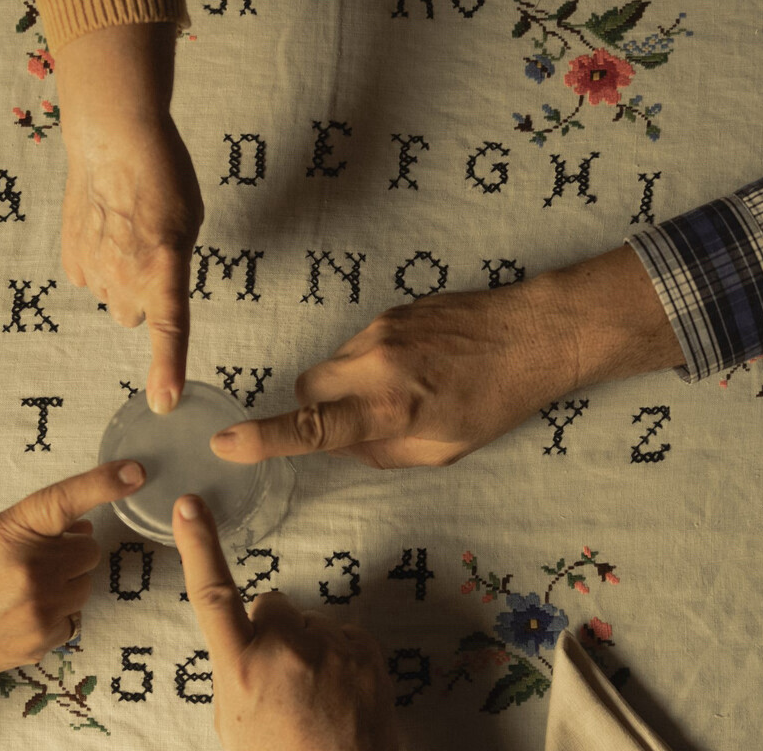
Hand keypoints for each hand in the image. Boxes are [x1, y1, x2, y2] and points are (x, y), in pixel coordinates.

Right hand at [0, 460, 145, 715]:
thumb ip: (26, 528)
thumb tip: (76, 526)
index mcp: (10, 533)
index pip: (66, 499)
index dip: (103, 483)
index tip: (135, 473)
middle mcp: (32, 570)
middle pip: (87, 550)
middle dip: (69, 551)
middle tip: (35, 558)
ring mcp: (41, 609)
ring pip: (83, 584)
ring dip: (64, 581)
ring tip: (20, 589)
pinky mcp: (44, 640)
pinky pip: (72, 616)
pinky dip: (54, 613)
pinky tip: (19, 614)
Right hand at [55, 24, 203, 413]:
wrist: (113, 137)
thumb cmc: (162, 174)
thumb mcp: (188, 224)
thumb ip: (175, 266)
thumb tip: (157, 290)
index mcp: (164, 268)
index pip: (168, 330)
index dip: (166, 370)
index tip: (164, 403)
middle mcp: (126, 276)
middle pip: (134, 315)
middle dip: (142, 296)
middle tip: (149, 254)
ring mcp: (93, 269)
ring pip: (110, 297)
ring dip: (118, 277)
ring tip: (125, 233)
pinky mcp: (70, 258)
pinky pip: (87, 278)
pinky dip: (96, 262)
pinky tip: (103, 229)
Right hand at [173, 495, 400, 750]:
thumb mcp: (234, 722)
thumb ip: (237, 670)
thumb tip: (248, 643)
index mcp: (241, 669)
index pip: (213, 596)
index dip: (198, 546)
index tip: (188, 505)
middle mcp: (285, 651)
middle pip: (272, 605)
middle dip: (273, 630)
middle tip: (282, 679)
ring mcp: (330, 647)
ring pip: (311, 623)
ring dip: (310, 647)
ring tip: (316, 696)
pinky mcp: (366, 650)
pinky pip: (343, 634)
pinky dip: (340, 656)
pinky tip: (339, 693)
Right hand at [210, 246, 684, 467]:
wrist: (536, 332)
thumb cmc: (497, 399)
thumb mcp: (443, 449)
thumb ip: (382, 452)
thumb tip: (343, 447)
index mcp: (391, 408)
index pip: (312, 428)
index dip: (264, 439)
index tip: (226, 443)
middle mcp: (376, 365)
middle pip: (308, 387)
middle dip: (318, 407)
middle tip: (360, 421)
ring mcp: (381, 330)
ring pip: (334, 364)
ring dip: (351, 384)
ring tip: (408, 389)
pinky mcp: (391, 310)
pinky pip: (359, 344)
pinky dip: (373, 363)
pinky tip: (419, 366)